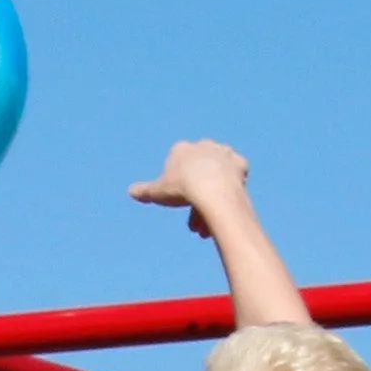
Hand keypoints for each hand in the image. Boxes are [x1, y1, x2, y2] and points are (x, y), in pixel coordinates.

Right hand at [129, 138, 250, 224]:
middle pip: (199, 173)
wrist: (213, 191)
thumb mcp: (158, 192)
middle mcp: (203, 145)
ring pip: (217, 174)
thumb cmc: (183, 190)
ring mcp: (223, 152)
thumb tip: (131, 192)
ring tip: (212, 224)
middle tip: (197, 225)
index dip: (177, 187)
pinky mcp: (239, 162)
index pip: (177, 166)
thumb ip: (144, 191)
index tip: (179, 203)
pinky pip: (237, 172)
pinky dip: (233, 183)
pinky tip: (230, 196)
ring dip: (214, 194)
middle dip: (197, 196)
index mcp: (182, 149)